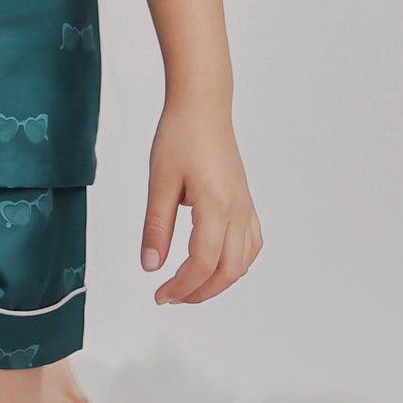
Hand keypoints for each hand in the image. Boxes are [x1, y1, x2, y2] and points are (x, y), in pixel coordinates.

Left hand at [139, 100, 261, 304]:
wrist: (203, 107)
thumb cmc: (180, 135)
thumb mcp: (160, 181)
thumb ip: (156, 227)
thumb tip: (151, 265)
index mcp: (216, 206)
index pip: (203, 264)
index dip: (181, 286)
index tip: (160, 294)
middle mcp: (238, 211)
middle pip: (229, 271)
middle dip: (200, 291)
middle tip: (171, 295)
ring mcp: (246, 207)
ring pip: (243, 262)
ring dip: (218, 281)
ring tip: (189, 283)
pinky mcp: (245, 202)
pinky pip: (251, 244)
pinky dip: (236, 263)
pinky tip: (215, 263)